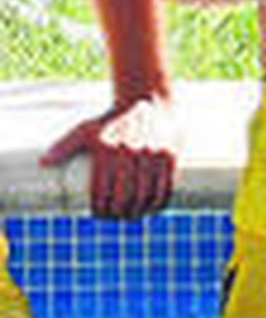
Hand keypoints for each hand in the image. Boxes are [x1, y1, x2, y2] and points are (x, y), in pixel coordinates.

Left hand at [40, 94, 180, 219]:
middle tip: (116, 217)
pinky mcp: (170, 156)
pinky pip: (166, 187)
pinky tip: (153, 208)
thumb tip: (43, 163)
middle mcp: (131, 154)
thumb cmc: (113, 119)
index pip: (103, 193)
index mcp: (108, 151)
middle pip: (125, 198)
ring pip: (146, 196)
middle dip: (119, 214)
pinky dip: (159, 203)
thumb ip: (65, 146)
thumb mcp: (87, 129)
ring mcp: (153, 156)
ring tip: (132, 215)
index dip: (101, 210)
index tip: (100, 215)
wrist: (148, 99)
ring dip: (139, 212)